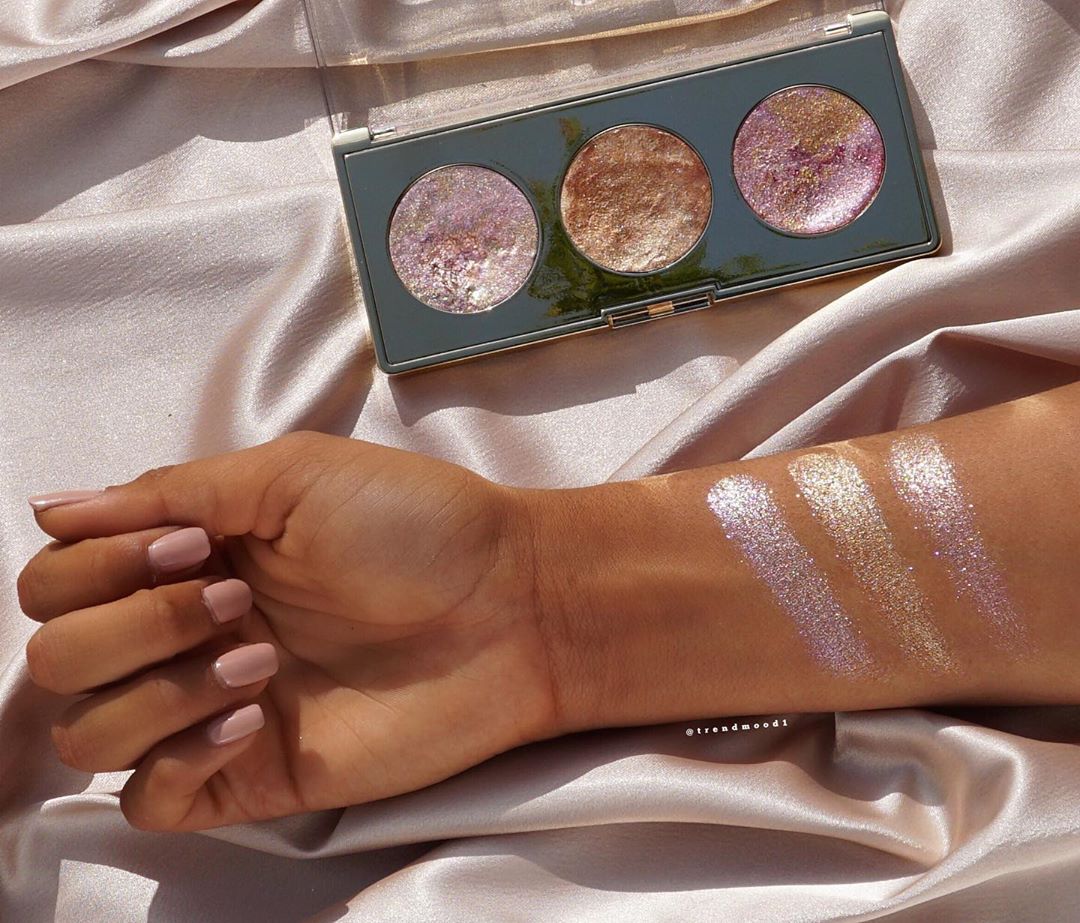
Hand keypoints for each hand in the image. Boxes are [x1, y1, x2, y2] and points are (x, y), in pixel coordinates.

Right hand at [17, 431, 557, 830]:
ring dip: (155, 688)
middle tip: (232, 598)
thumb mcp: (292, 475)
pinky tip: (252, 714)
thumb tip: (52, 507)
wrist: (511, 603)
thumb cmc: (417, 525)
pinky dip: (175, 757)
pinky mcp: (253, 771)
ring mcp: (214, 706)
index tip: (187, 546)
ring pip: (86, 732)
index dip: (93, 566)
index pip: (57, 579)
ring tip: (258, 654)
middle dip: (130, 623)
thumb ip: (172, 491)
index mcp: (188, 556)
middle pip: (58, 656)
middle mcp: (187, 631)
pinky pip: (149, 799)